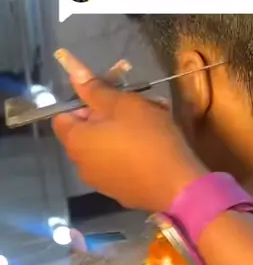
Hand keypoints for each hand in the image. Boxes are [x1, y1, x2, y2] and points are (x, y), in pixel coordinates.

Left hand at [52, 50, 205, 211]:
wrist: (177, 186)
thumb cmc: (148, 138)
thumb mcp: (123, 104)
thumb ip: (95, 88)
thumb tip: (71, 70)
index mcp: (76, 141)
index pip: (62, 116)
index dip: (82, 103)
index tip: (109, 100)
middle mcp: (81, 165)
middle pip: (85, 134)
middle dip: (106, 119)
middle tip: (134, 110)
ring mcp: (100, 183)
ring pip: (104, 150)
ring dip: (119, 137)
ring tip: (149, 130)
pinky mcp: (120, 194)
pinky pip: (118, 168)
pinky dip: (128, 158)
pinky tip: (152, 153)